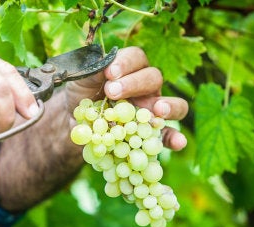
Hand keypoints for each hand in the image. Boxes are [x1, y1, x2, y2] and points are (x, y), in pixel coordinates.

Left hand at [66, 46, 187, 150]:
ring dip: (170, 106)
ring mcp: (153, 111)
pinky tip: (178, 142)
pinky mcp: (152, 134)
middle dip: (135, 84)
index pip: (136, 58)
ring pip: (174, 104)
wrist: (75, 123)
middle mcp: (146, 88)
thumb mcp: (81, 81)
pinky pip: (168, 135)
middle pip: (153, 78)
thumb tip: (105, 65)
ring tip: (159, 110)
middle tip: (112, 92)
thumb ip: (92, 71)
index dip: (126, 63)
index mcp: (130, 69)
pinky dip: (175, 138)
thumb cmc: (81, 95)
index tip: (110, 73)